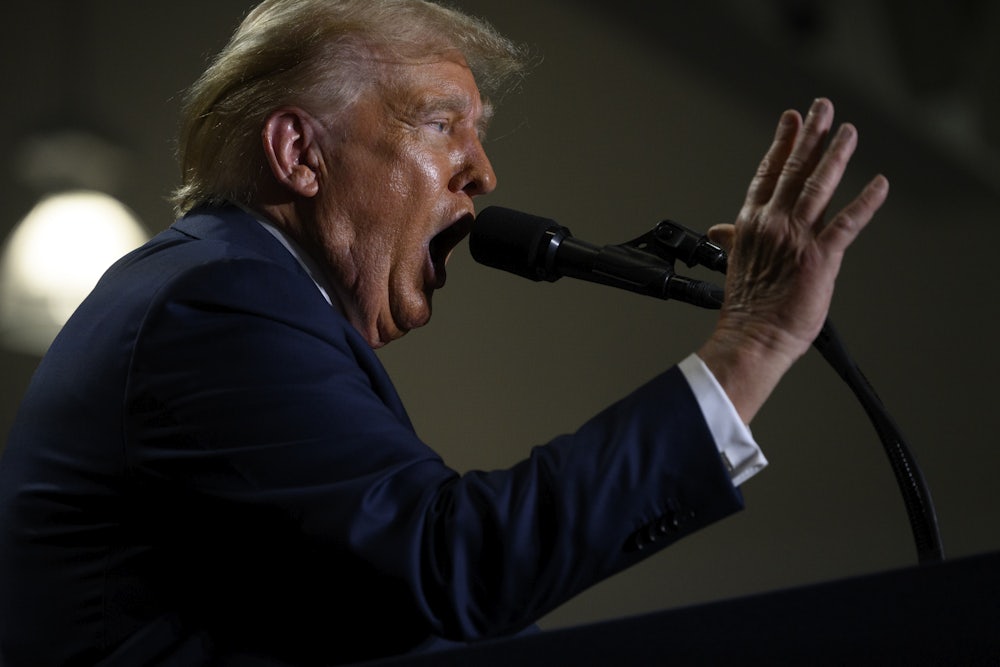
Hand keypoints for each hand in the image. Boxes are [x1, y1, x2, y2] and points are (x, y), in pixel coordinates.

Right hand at [698, 98, 888, 422]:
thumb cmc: (745, 308)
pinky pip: (847, 223)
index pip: (767, 174)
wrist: (751, 337)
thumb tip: (720, 229)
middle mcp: (772, 225)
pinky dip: (866, 201)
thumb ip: (734, 240)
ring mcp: (796, 239)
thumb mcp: (734, 265)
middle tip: (823, 108)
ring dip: (835, 156)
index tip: (792, 119)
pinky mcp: (820, 258)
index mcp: (750, 225)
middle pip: (794, 170)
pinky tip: (879, 183)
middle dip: (811, 136)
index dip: (782, 143)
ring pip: (818, 186)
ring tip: (849, 132)